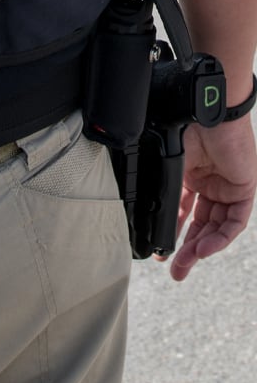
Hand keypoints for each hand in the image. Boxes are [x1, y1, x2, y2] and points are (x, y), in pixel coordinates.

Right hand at [169, 110, 255, 280]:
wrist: (205, 112)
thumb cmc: (181, 128)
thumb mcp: (166, 164)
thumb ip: (160, 188)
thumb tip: (138, 212)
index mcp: (190, 175)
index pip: (183, 211)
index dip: (173, 232)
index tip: (160, 252)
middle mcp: (210, 184)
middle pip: (200, 224)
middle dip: (187, 250)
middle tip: (175, 270)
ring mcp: (228, 188)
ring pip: (217, 227)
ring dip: (201, 248)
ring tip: (185, 264)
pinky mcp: (244, 190)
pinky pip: (234, 221)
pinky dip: (220, 238)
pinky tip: (204, 249)